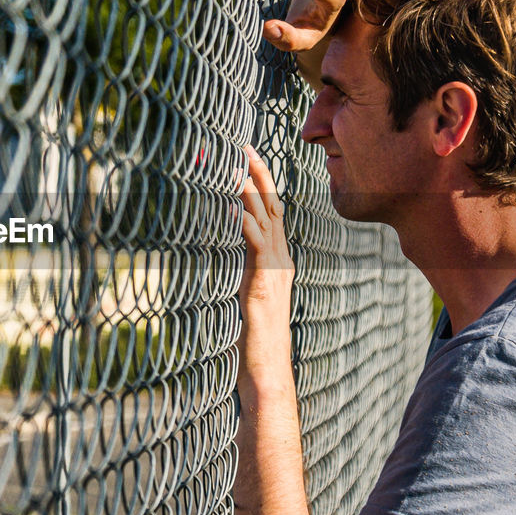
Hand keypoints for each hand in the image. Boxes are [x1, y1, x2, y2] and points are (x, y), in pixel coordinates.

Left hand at [237, 145, 294, 385]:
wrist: (268, 368)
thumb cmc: (257, 338)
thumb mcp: (252, 296)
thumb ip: (250, 274)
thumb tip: (240, 261)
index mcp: (278, 260)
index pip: (272, 213)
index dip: (262, 184)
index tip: (248, 160)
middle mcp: (281, 260)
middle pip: (272, 207)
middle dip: (259, 175)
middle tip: (245, 146)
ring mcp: (274, 271)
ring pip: (266, 221)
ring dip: (252, 191)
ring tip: (239, 166)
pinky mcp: (263, 284)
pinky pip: (257, 247)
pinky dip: (246, 224)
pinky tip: (234, 208)